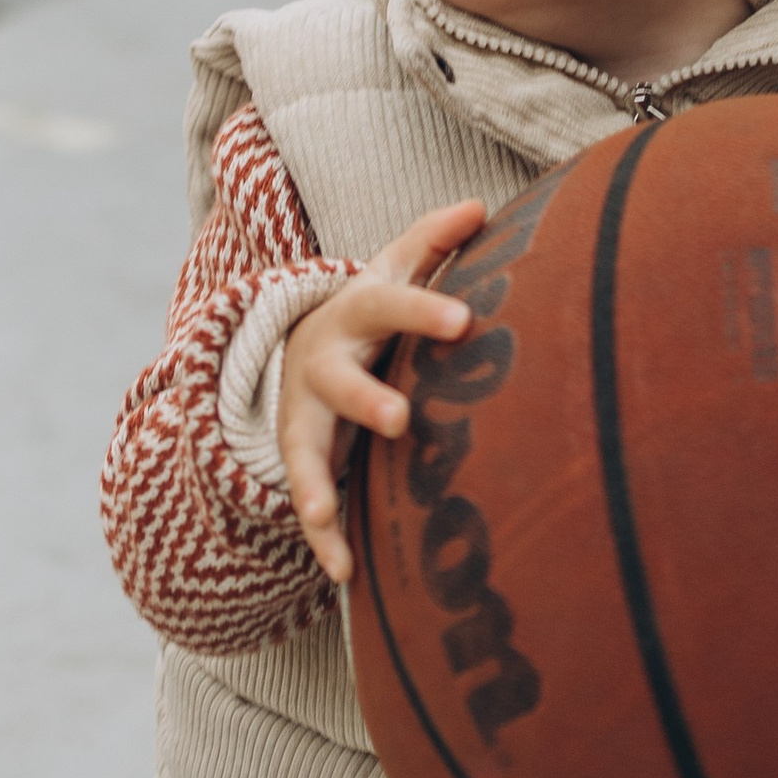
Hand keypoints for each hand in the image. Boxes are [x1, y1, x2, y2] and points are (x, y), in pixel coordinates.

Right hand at [276, 201, 486, 588]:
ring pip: (304, 446)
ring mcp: (304, 415)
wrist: (297, 348)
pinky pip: (308, 500)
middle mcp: (322, 363)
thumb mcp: (394, 269)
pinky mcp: (303, 459)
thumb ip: (432, 239)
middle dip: (365, 398)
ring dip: (315, 480)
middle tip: (400, 419)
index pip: (388, 301)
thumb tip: (480, 204)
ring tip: (324, 513)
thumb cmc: (372, 311)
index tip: (466, 320)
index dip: (423, 309)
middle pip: (337, 378)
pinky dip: (323, 537)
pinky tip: (345, 574)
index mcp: (355, 312)